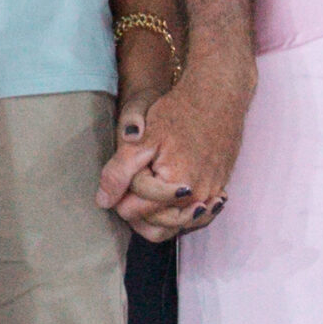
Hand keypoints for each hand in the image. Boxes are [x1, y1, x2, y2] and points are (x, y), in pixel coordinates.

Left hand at [99, 54, 252, 241]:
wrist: (217, 98)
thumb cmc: (177, 113)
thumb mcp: (141, 140)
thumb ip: (120, 172)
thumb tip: (103, 202)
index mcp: (174, 188)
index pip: (133, 210)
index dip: (118, 195)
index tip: (116, 179)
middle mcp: (197, 198)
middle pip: (156, 225)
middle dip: (136, 211)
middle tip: (125, 189)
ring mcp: (211, 195)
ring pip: (176, 225)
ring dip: (156, 216)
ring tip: (142, 196)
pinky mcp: (219, 188)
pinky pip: (196, 215)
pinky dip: (179, 212)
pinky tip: (167, 200)